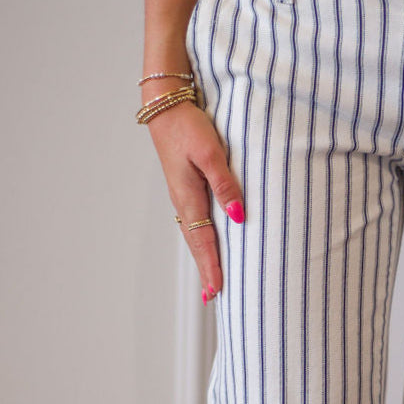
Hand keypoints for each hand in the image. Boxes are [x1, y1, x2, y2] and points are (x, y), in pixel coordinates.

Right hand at [146, 100, 243, 304]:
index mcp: (188, 197)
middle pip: (196, 243)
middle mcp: (183, 200)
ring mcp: (182, 194)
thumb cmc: (189, 126)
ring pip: (194, 233)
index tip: (217, 291)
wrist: (165, 106)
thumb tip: (239, 217)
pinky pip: (194, 220)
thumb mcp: (211, 153)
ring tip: (212, 277)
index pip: (204, 241)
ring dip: (203, 256)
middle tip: (214, 297)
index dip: (212, 267)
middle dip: (206, 269)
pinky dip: (201, 238)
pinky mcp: (185, 185)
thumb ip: (226, 185)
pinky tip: (207, 241)